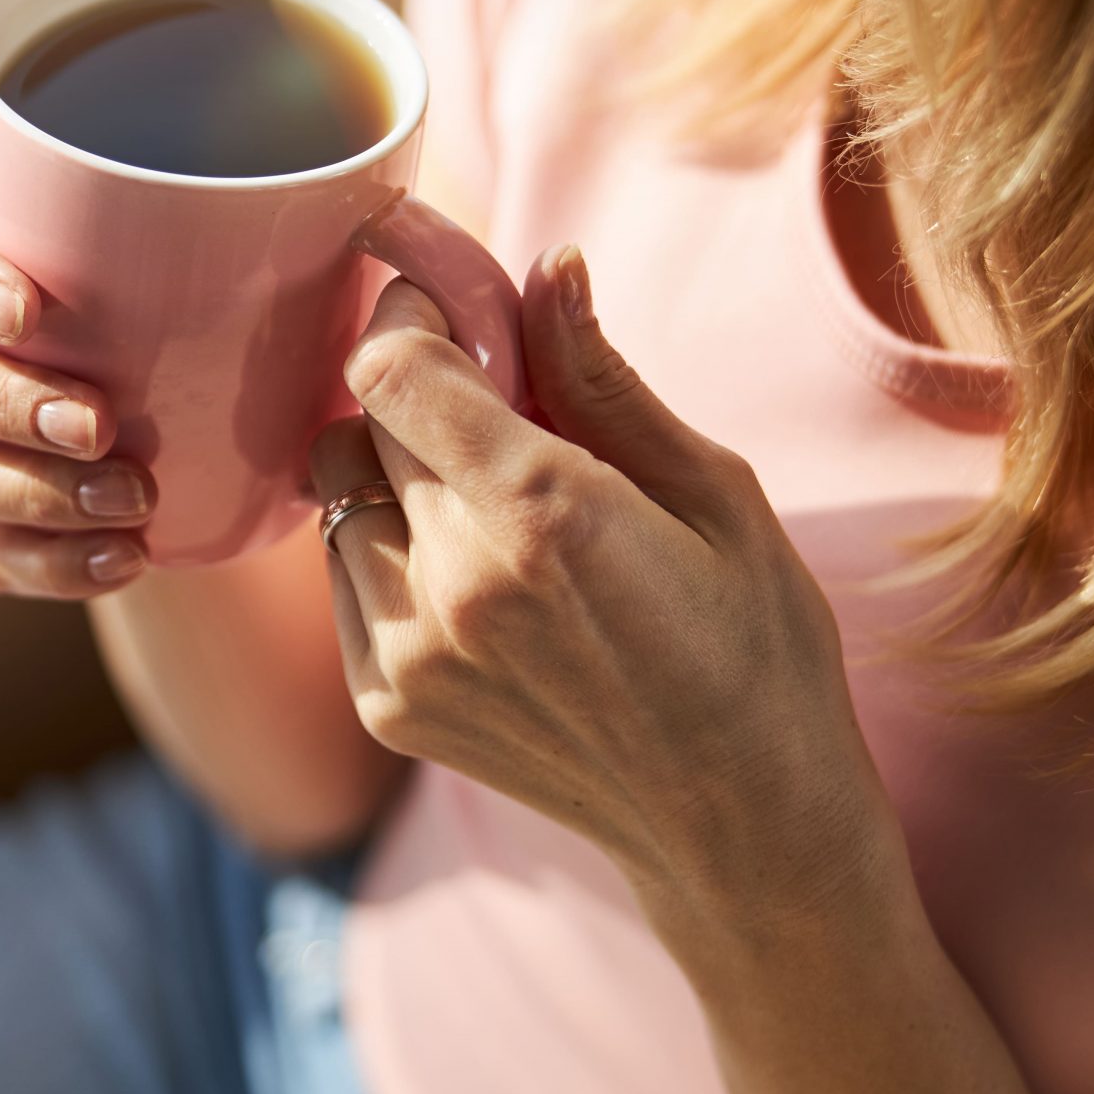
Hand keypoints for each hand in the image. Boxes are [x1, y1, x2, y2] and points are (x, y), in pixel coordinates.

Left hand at [309, 203, 906, 938]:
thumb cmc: (755, 646)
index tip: (450, 307)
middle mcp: (453, 584)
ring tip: (490, 504)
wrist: (740, 824)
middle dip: (416, 392)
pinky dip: (388, 553)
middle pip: (360, 426)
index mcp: (541, 513)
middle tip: (491, 401)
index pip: (393, 370)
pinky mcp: (386, 704)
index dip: (411, 319)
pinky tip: (476, 577)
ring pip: (338, 502)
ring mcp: (409, 654)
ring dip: (395, 476)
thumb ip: (603, 380)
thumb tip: (544, 269)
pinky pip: (343, 579)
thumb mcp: (714, 495)